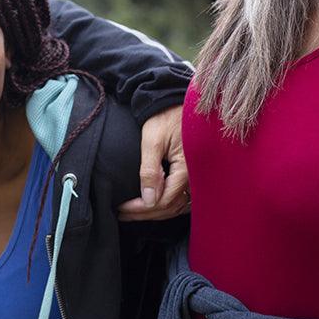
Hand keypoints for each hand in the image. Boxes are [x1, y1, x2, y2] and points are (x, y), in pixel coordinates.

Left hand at [118, 104, 188, 220]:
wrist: (180, 104)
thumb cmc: (165, 117)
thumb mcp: (153, 140)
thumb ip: (150, 171)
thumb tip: (148, 200)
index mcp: (186, 170)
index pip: (162, 201)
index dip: (140, 208)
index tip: (121, 208)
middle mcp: (195, 178)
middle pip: (169, 207)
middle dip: (144, 214)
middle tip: (122, 214)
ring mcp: (197, 178)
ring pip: (177, 207)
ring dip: (155, 213)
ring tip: (133, 213)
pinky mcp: (195, 175)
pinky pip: (184, 200)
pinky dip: (167, 206)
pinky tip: (153, 207)